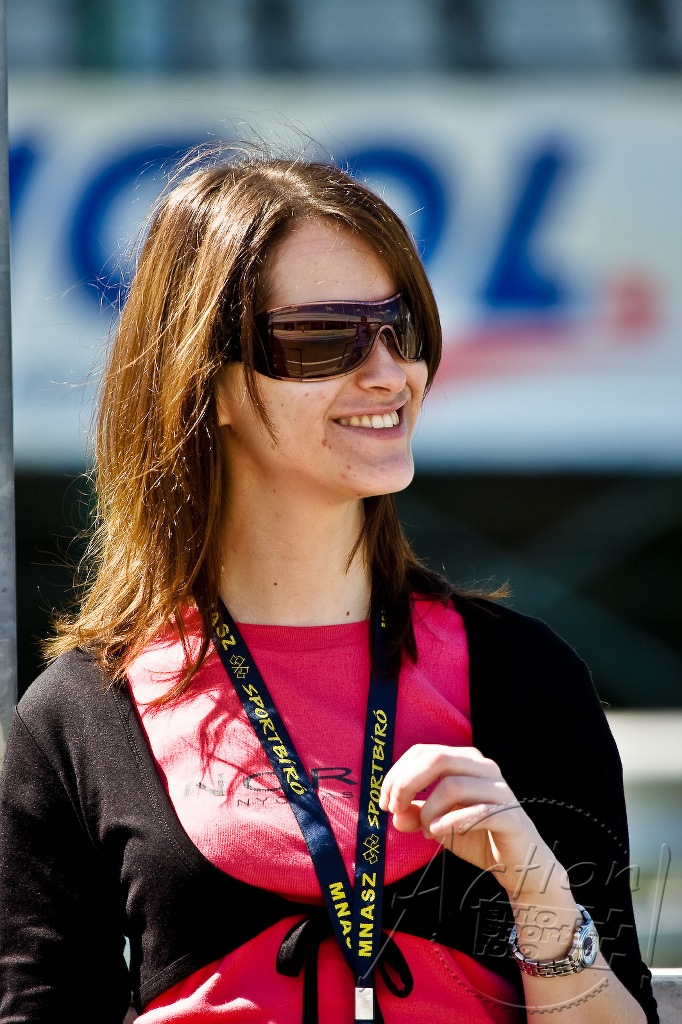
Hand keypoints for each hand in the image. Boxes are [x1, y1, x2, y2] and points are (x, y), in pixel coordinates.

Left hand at [379, 744, 557, 899]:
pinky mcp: (510, 816)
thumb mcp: (438, 824)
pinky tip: (437, 833)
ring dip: (429, 809)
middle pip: (436, 758)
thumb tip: (394, 814)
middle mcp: (483, 767)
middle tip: (394, 809)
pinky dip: (450, 822)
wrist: (519, 865)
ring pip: (453, 784)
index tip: (384, 802)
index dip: (397, 774)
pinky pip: (477, 812)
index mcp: (465, 761)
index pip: (423, 752)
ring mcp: (499, 789)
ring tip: (425, 829)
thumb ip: (416, 815)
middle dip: (406, 783)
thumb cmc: (477, 836)